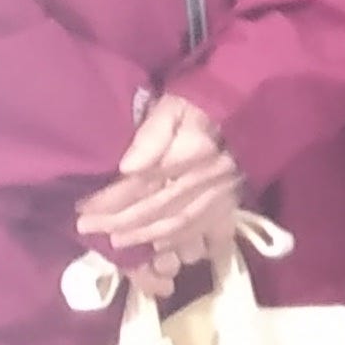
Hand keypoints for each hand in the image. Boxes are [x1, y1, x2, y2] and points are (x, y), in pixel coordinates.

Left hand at [77, 92, 246, 289]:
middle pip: (157, 207)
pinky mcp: (234, 197)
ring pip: (180, 222)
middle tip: (87, 229)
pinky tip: (161, 245)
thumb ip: (154, 133)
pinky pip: (207, 225)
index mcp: (190, 153)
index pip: (142, 183)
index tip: (83, 208)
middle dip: (119, 221)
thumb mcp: (177, 104)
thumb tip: (127, 167)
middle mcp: (206, 179)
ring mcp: (222, 191)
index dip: (110, 199)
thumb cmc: (209, 100)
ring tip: (117, 242)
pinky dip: (182, 239)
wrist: (262, 100)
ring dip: (145, 235)